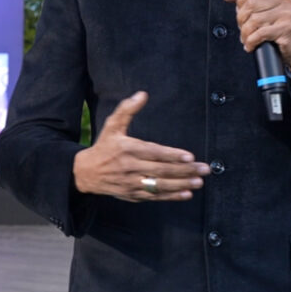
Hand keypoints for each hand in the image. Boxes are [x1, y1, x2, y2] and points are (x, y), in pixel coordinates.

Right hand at [72, 91, 210, 201]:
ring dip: (182, 184)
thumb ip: (127, 109)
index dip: (172, 155)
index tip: (190, 156)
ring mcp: (133, 183)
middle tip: (204, 169)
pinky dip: (171, 196)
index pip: (154, 153)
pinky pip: (155, 197)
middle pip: (162, 171)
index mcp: (128, 149)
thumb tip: (143, 94)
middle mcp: (131, 168)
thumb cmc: (104, 145)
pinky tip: (186, 193)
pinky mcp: (134, 195)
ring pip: (160, 186)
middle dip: (185, 170)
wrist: (86, 173)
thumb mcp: (112, 125)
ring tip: (199, 182)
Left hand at [218, 0, 290, 75]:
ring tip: (247, 37)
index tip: (241, 10)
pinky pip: (260, 33)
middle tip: (243, 27)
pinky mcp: (287, 28)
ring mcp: (288, 12)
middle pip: (251, 3)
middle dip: (241, 18)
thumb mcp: (261, 8)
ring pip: (254, 20)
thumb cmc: (278, 26)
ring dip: (245, 32)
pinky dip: (251, 41)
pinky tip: (251, 44)